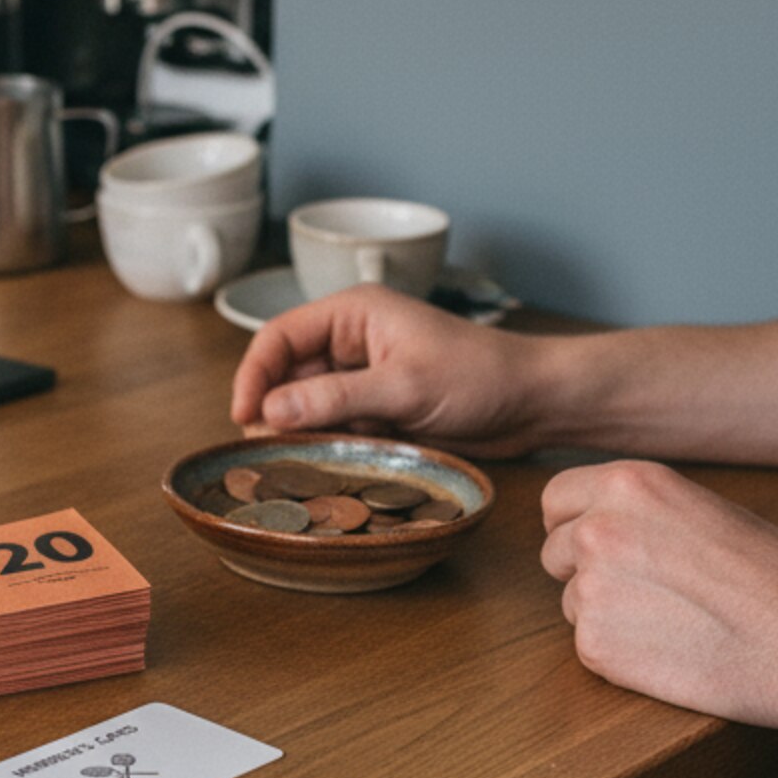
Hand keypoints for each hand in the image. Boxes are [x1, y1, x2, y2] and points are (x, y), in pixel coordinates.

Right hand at [230, 285, 546, 453]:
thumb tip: (269, 410)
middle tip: (269, 449)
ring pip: (311, 405)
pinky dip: (332, 444)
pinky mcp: (381, 407)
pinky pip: (338, 425)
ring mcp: (366, 376)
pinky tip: (335, 464)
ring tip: (302, 461)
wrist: (534, 402)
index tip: (243, 416)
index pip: (280, 337)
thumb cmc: (480, 377)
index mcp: (354, 313)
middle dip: (277, 409)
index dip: (254, 374)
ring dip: (306, 432)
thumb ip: (335, 399)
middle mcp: (352, 340)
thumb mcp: (404, 387)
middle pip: (289, 373)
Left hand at [540, 459, 777, 725]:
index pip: (556, 499)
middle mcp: (597, 528)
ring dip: (606, 614)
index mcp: (628, 484)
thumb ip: (647, 512)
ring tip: (671, 624)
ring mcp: (591, 587)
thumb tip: (616, 521)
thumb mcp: (706, 508)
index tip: (594, 544)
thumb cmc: (776, 576)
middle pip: (555, 552)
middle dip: (586, 571)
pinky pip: (589, 645)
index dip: (573, 524)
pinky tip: (670, 653)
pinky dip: (618, 653)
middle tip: (642, 593)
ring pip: (572, 601)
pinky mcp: (595, 644)